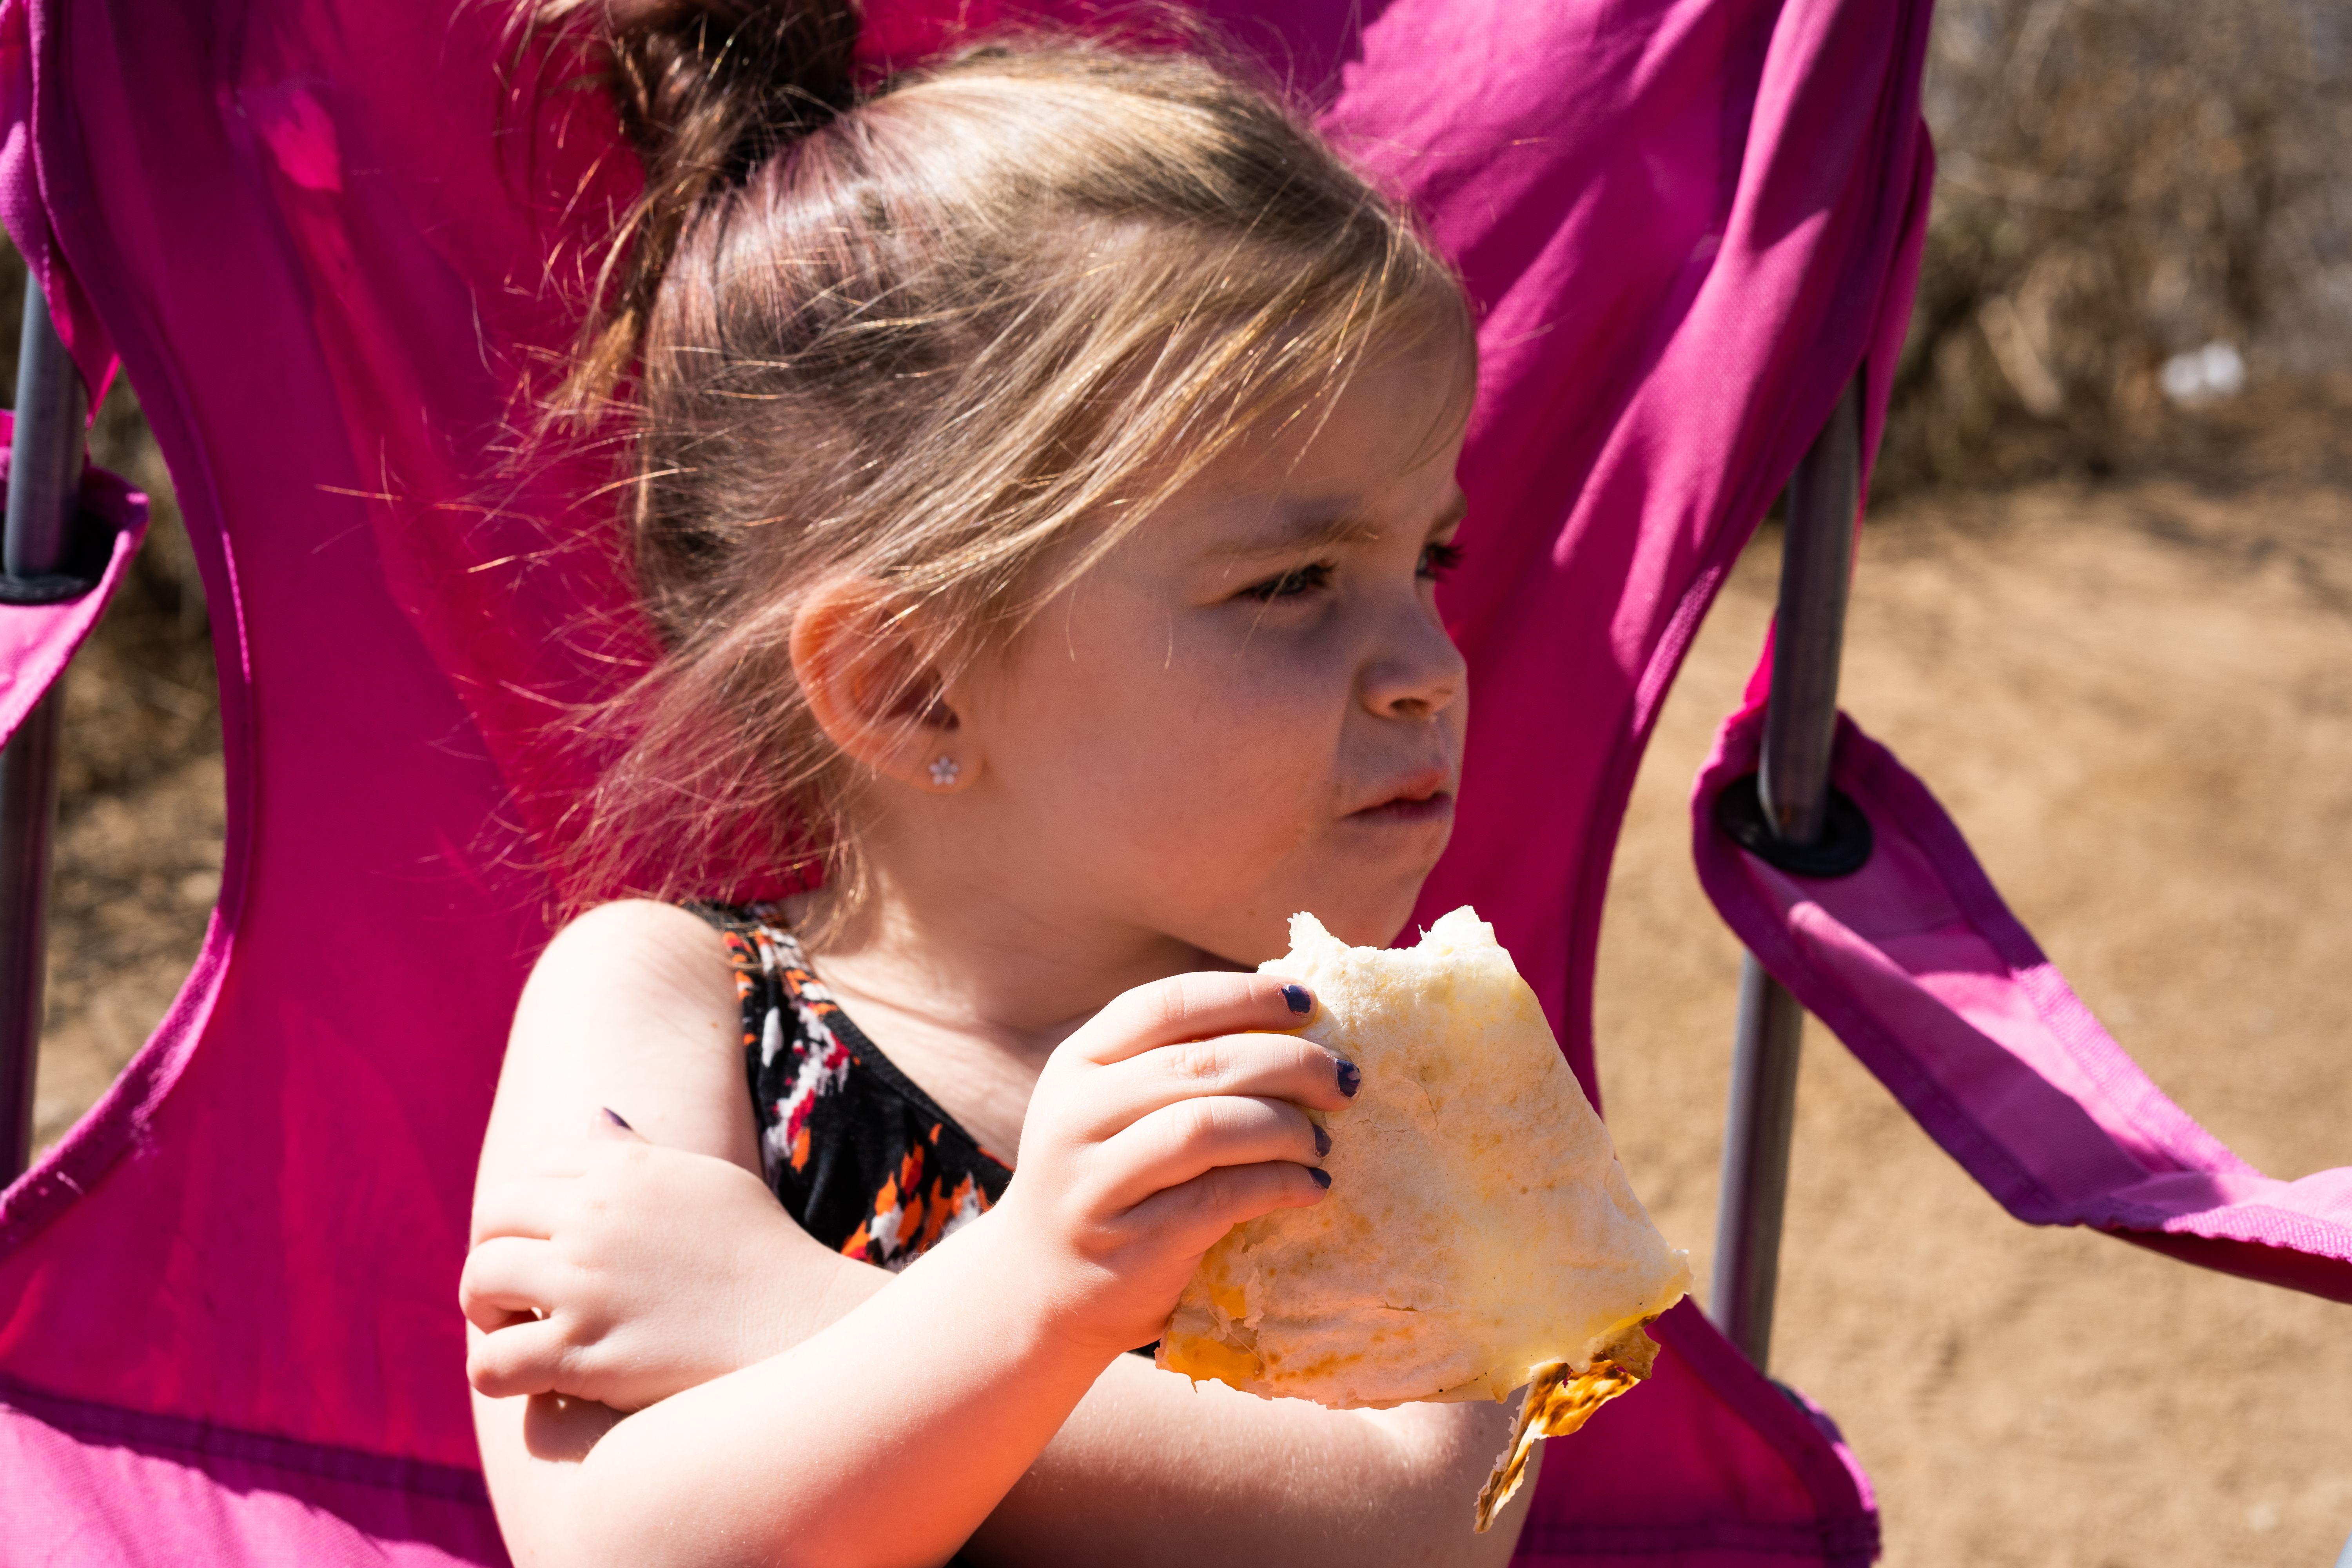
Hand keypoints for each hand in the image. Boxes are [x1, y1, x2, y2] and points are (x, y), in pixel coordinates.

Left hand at [460, 1112, 818, 1411]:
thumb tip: (593, 1116)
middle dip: (492, 1255)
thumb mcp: (705, 1181)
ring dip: (486, 1312)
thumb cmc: (760, 1254)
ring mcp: (584, 1283)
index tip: (547, 1248)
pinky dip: (494, 1374)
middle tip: (517, 1295)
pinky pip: (490, 1363)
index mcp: (623, 1169)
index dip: (526, 1214)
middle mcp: (595, 1215)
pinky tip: (531, 1381)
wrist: (803, 1325)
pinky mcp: (582, 1351)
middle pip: (492, 1218)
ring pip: (478, 1282)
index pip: (531, 1172)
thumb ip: (639, 1153)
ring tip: (518, 1334)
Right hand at [985, 972, 1355, 1355]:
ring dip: (1286, 1127)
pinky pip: (1223, 1197)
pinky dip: (1281, 1184)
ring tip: (1322, 1141)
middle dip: (1289, 1063)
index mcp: (1077, 1064)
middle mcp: (1076, 1115)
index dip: (1245, 996)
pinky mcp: (1133, 1244)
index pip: (1166, 1004)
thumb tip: (1293, 1026)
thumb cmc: (1103, 1185)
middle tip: (1343, 1080)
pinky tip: (1311, 1186)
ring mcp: (1097, 1182)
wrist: (1037, 1293)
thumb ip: (1174, 1069)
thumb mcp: (1112, 1112)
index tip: (1308, 1003)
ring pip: (1209, 1126)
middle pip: (1200, 1063)